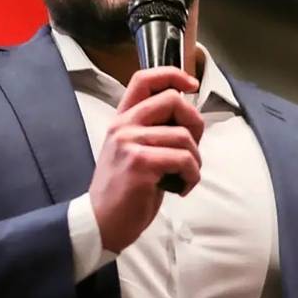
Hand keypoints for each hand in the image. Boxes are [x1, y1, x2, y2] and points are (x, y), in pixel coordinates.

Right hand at [88, 67, 203, 252]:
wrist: (102, 222)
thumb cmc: (124, 189)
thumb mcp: (132, 150)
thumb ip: (154, 129)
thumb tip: (188, 119)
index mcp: (122, 118)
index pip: (144, 78)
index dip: (172, 75)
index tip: (192, 84)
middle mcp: (123, 124)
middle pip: (173, 100)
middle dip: (195, 123)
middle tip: (191, 148)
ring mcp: (130, 142)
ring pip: (184, 135)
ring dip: (195, 160)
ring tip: (184, 176)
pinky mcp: (140, 163)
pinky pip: (184, 159)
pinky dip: (192, 176)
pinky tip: (180, 188)